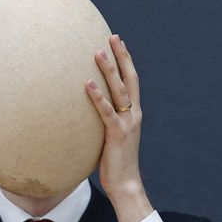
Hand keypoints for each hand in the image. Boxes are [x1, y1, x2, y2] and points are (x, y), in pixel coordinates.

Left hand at [85, 34, 143, 199]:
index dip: (126, 61)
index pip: (131, 82)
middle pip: (129, 79)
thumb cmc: (116, 164)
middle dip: (121, 56)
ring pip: (118, 90)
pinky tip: (87, 83)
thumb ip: (106, 123)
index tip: (118, 43)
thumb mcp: (112, 138)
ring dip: (108, 70)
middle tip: (112, 36)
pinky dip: (97, 96)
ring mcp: (127, 123)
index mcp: (134, 114)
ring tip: (97, 52)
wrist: (126, 184)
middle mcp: (134, 115)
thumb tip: (90, 115)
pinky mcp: (116, 134)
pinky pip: (106, 111)